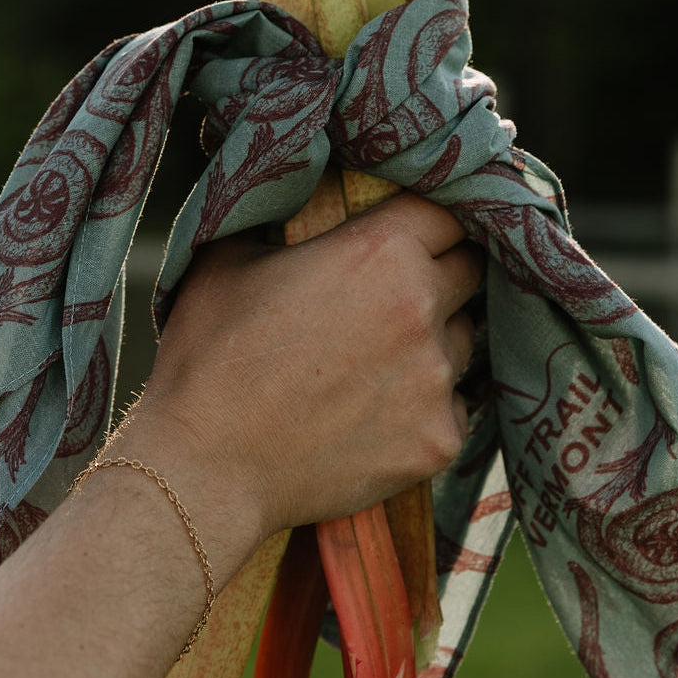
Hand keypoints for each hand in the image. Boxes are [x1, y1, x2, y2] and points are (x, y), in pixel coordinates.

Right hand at [117, 192, 482, 553]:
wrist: (207, 467)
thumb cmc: (209, 358)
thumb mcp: (229, 261)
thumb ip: (283, 225)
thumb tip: (296, 209)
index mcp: (379, 251)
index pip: (448, 211)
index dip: (434, 220)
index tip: (421, 233)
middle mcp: (421, 308)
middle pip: (470, 272)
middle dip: (442, 276)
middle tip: (398, 296)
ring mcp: (435, 379)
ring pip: (462, 342)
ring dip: (433, 344)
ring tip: (376, 364)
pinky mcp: (439, 439)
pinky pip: (452, 408)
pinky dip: (424, 408)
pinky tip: (375, 417)